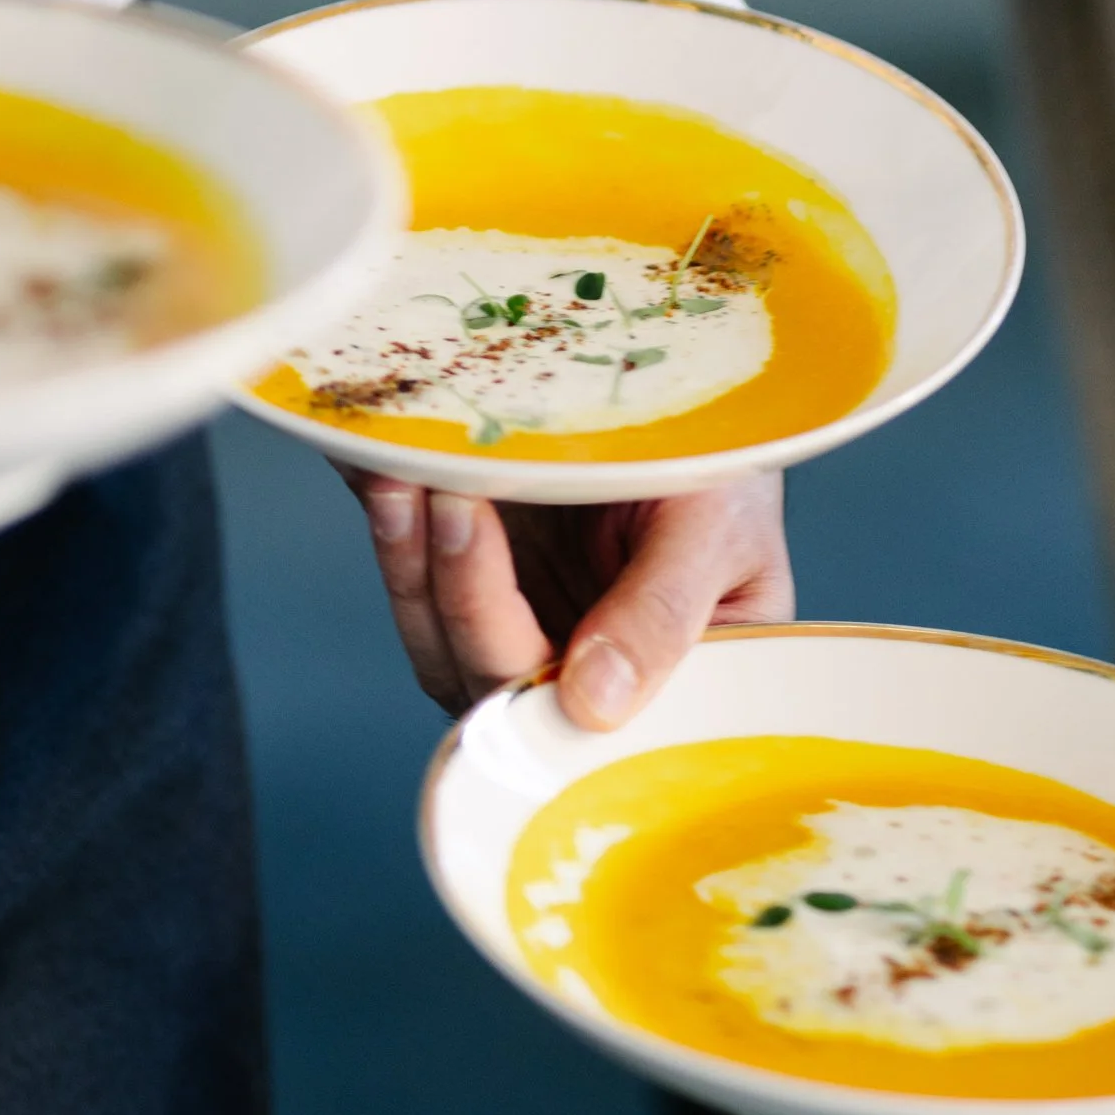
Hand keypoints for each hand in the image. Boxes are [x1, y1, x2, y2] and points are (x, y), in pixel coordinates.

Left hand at [349, 465, 791, 729]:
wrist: (698, 400)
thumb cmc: (733, 472)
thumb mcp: (718, 532)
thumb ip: (663, 617)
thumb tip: (591, 707)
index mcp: (662, 693)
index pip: (572, 713)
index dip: (514, 655)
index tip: (487, 562)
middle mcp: (580, 677)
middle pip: (488, 676)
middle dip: (458, 590)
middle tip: (449, 499)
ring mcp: (522, 629)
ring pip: (437, 634)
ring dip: (411, 560)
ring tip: (404, 479)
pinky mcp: (473, 580)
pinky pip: (417, 578)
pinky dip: (394, 530)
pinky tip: (382, 474)